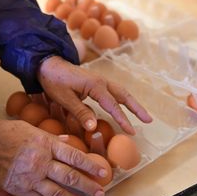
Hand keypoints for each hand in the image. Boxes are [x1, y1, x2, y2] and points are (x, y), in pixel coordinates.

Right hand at [0, 120, 106, 195]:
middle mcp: (40, 161)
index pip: (74, 155)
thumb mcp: (31, 128)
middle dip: (88, 185)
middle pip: (70, 176)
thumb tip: (68, 142)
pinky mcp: (20, 189)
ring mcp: (30, 177)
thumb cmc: (5, 133)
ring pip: (58, 192)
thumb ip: (52, 137)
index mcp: (45, 144)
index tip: (103, 171)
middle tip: (100, 191)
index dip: (90, 165)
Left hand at [37, 56, 151, 134]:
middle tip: (149, 120)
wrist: (47, 64)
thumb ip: (80, 112)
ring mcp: (100, 80)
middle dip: (137, 108)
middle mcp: (102, 81)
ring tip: (143, 115)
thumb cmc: (54, 81)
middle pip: (124, 95)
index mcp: (95, 85)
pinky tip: (125, 106)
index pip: (112, 105)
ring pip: (121, 92)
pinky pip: (114, 91)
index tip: (131, 131)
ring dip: (133, 103)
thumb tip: (94, 127)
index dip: (122, 119)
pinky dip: (123, 99)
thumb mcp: (64, 98)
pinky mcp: (96, 82)